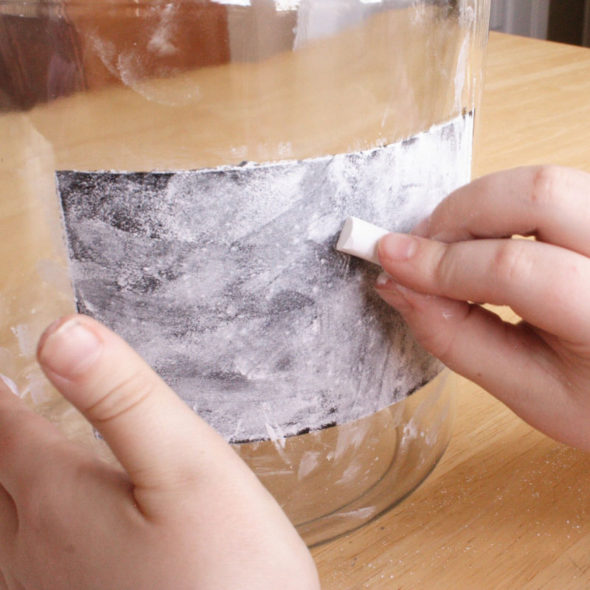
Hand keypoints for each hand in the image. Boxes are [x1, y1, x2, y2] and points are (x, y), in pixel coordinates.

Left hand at [0, 315, 318, 589]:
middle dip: (0, 435)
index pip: (8, 426)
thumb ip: (123, 397)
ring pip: (1, 520)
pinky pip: (18, 560)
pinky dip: (18, 523)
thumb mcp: (186, 464)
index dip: (0, 392)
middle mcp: (35, 545)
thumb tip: (62, 332)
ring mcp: (49, 588)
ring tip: (15, 452)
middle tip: (7, 406)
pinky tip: (33, 529)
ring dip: (5, 477)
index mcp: (60, 496)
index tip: (0, 373)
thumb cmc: (228, 571)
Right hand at [375, 166, 589, 450]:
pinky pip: (551, 190)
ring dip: (479, 205)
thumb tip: (398, 286)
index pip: (515, 270)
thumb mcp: (528, 393)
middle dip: (461, 213)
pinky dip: (501, 208)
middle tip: (421, 247)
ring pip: (545, 180)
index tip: (391, 261)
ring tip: (449, 248)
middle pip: (540, 193)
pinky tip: (484, 243)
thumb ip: (456, 338)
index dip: (442, 263)